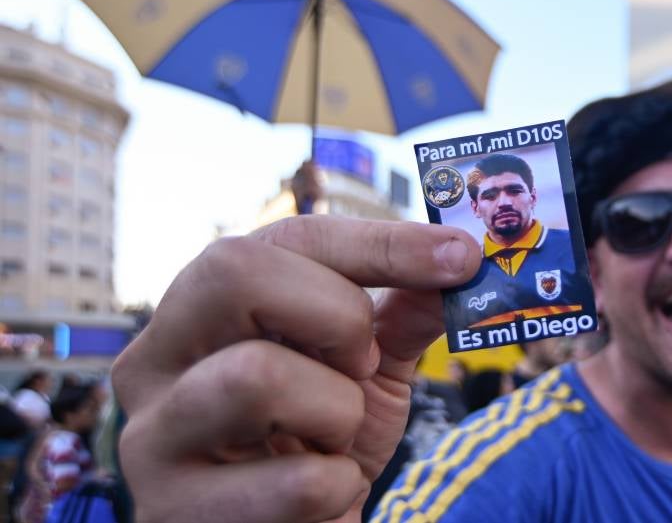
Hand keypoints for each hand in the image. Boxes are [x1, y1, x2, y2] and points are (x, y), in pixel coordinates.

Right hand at [112, 216, 479, 522]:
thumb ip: (400, 315)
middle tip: (364, 363)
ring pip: (256, 375)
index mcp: (205, 307)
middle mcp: (157, 358)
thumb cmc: (316, 443)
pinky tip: (319, 500)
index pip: (286, 238)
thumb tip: (455, 258)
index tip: (459, 257)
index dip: (380, 243)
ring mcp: (151, 436)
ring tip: (333, 441)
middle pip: (234, 271)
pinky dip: (337, 490)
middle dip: (337, 315)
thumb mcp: (365, 371)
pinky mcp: (173, 512)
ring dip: (337, 412)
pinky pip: (296, 483)